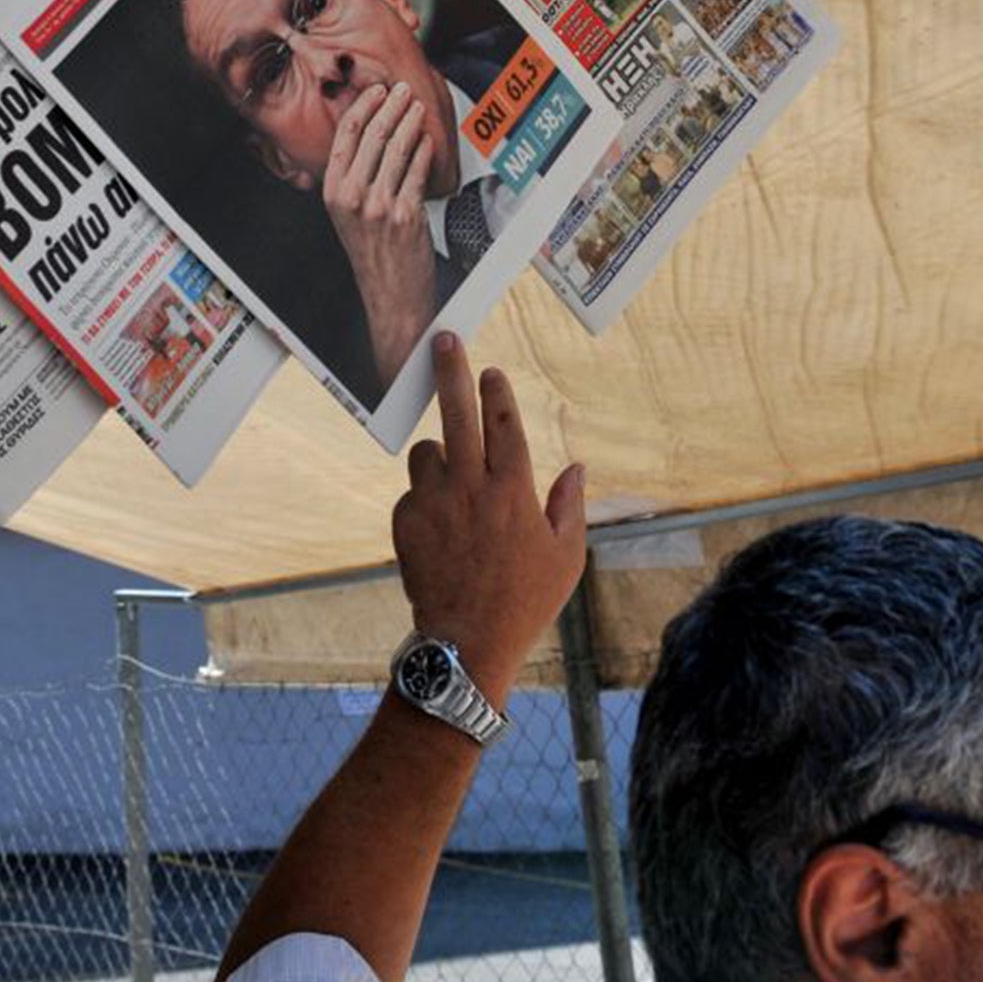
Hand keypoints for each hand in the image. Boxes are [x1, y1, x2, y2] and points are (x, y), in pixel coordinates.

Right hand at [322, 83, 437, 385]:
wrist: (389, 295)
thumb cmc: (372, 254)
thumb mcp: (348, 216)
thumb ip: (352, 181)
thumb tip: (370, 138)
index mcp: (333, 193)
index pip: (345, 137)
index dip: (363, 107)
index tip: (377, 92)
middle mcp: (352, 198)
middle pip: (372, 136)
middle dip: (390, 107)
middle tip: (402, 90)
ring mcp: (378, 206)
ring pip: (396, 149)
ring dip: (409, 122)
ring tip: (417, 107)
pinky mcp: (405, 215)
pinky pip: (416, 172)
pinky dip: (423, 151)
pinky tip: (428, 139)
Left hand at [392, 332, 586, 702]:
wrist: (466, 641)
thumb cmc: (525, 601)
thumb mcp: (567, 558)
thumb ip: (570, 505)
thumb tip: (577, 467)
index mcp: (514, 489)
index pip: (504, 422)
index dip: (496, 391)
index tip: (489, 370)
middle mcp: (471, 486)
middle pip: (457, 412)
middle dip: (450, 370)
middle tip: (442, 340)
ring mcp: (433, 502)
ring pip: (427, 453)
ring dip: (438, 456)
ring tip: (454, 487)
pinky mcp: (405, 521)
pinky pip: (412, 492)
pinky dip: (424, 499)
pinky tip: (441, 530)